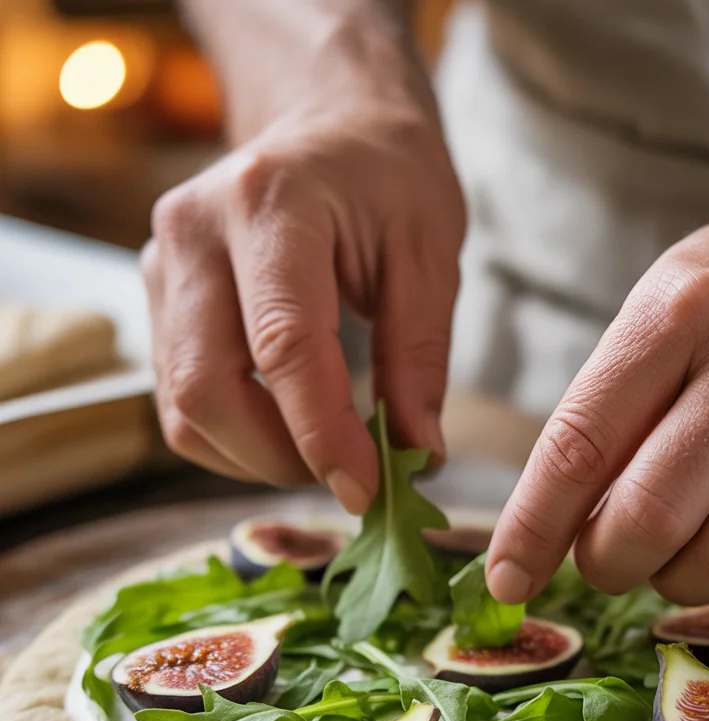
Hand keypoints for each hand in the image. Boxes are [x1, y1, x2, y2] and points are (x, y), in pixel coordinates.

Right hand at [143, 11, 463, 512]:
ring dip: (254, 456)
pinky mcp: (157, 293)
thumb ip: (419, 359)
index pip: (283, 347)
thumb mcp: (430, 257)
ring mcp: (162, 262)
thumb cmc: (389, 177)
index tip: (369, 491)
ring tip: (326, 451)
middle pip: (205, 388)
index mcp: (271, 206)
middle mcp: (195, 232)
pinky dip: (233, 435)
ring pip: (181, 404)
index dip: (323, 436)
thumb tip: (419, 456)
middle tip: (350, 478)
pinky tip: (289, 427)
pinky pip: (179, 396)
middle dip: (279, 459)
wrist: (329, 120)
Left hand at [487, 175, 708, 618]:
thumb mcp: (660, 310)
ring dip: (680, 583)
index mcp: (680, 314)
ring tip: (681, 550)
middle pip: (654, 517)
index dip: (532, 529)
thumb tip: (549, 533)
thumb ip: (607, 412)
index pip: (581, 445)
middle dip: (608, 564)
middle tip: (607, 558)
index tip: (507, 580)